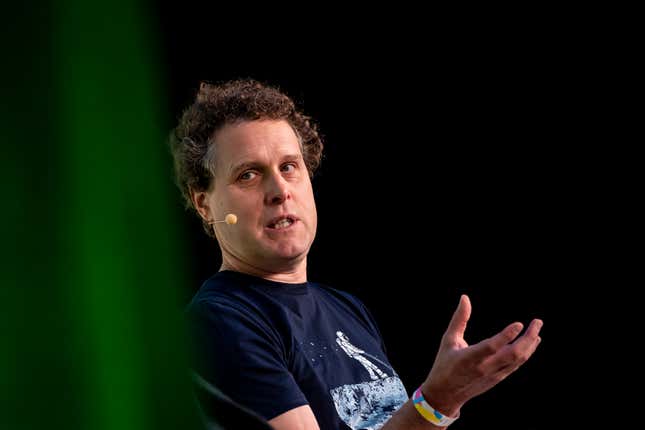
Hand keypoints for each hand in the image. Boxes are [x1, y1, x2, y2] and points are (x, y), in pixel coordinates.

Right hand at [421, 295, 542, 416]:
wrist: (446, 394)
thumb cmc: (445, 363)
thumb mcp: (448, 340)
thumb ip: (459, 319)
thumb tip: (465, 297)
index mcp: (469, 358)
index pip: (492, 347)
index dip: (506, 336)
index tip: (519, 324)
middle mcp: (484, 367)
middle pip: (513, 354)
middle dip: (528, 338)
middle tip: (537, 322)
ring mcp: (494, 374)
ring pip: (518, 360)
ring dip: (530, 345)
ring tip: (537, 329)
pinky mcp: (498, 378)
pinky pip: (516, 365)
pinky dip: (526, 353)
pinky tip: (531, 343)